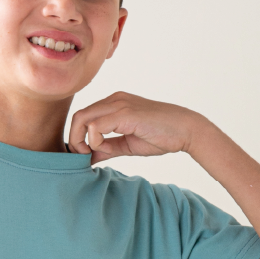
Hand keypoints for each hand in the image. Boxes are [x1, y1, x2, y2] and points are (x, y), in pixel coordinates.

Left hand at [67, 93, 204, 163]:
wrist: (185, 130)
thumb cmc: (160, 136)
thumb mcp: (126, 145)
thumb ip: (106, 149)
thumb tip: (87, 159)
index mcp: (113, 104)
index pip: (83, 117)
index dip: (78, 138)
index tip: (86, 156)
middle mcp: (114, 100)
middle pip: (78, 116)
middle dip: (74, 140)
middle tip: (83, 157)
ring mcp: (119, 104)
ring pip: (83, 119)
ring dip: (82, 141)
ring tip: (94, 154)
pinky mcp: (125, 114)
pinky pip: (96, 126)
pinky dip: (95, 141)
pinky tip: (106, 149)